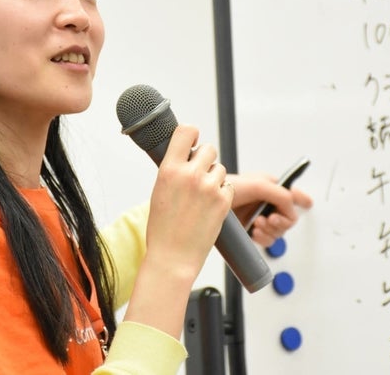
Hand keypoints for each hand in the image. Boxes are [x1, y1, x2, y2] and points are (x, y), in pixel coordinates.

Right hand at [124, 125, 234, 338]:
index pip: (186, 131)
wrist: (172, 257)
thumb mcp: (160, 191)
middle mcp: (190, 175)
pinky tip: (210, 207)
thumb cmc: (162, 228)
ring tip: (202, 197)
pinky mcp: (223, 201)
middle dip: (206, 159)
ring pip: (220, 168)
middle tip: (199, 175)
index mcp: (169, 169)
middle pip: (209, 148)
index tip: (192, 143)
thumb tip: (187, 156)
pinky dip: (222, 194)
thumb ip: (174, 171)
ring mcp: (209, 188)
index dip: (192, 135)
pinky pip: (228, 186)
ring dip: (215, 178)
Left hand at [229, 173, 312, 246]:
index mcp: (270, 187)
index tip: (306, 203)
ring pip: (279, 231)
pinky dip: (264, 238)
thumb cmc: (224, 186)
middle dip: (282, 220)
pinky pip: (267, 240)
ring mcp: (259, 217)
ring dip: (271, 230)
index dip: (302, 199)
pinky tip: (255, 233)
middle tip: (270, 218)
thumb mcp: (257, 186)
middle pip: (289, 217)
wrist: (203, 203)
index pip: (292, 193)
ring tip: (258, 224)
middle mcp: (266, 202)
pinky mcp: (250, 231)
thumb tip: (291, 209)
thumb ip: (280, 195)